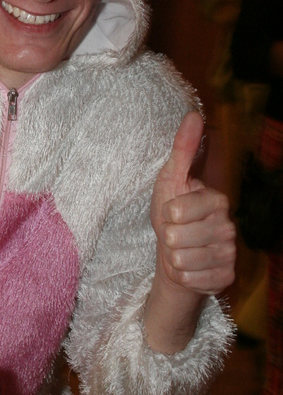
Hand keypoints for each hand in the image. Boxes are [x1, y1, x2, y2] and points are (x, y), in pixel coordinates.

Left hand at [145, 111, 235, 352]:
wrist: (176, 258)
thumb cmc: (171, 216)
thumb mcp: (170, 180)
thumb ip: (183, 149)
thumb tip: (194, 114)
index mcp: (217, 201)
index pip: (177, 211)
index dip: (166, 214)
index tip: (171, 213)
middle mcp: (229, 227)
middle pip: (177, 237)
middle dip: (167, 238)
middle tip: (174, 235)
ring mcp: (229, 254)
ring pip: (182, 260)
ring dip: (173, 258)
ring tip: (180, 251)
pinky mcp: (225, 278)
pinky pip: (190, 280)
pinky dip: (181, 276)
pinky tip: (188, 269)